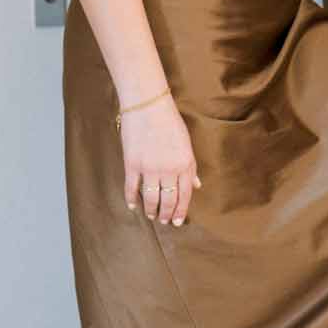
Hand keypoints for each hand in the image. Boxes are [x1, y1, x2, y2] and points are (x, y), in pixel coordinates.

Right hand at [122, 96, 199, 227]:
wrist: (148, 106)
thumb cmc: (170, 123)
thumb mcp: (187, 144)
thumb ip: (191, 167)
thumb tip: (197, 185)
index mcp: (185, 164)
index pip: (185, 195)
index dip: (181, 211)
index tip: (178, 221)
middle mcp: (168, 169)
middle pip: (168, 200)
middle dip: (167, 214)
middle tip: (165, 221)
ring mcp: (149, 168)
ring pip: (150, 198)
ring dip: (151, 210)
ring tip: (151, 215)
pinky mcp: (132, 164)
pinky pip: (131, 188)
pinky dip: (132, 199)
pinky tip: (133, 206)